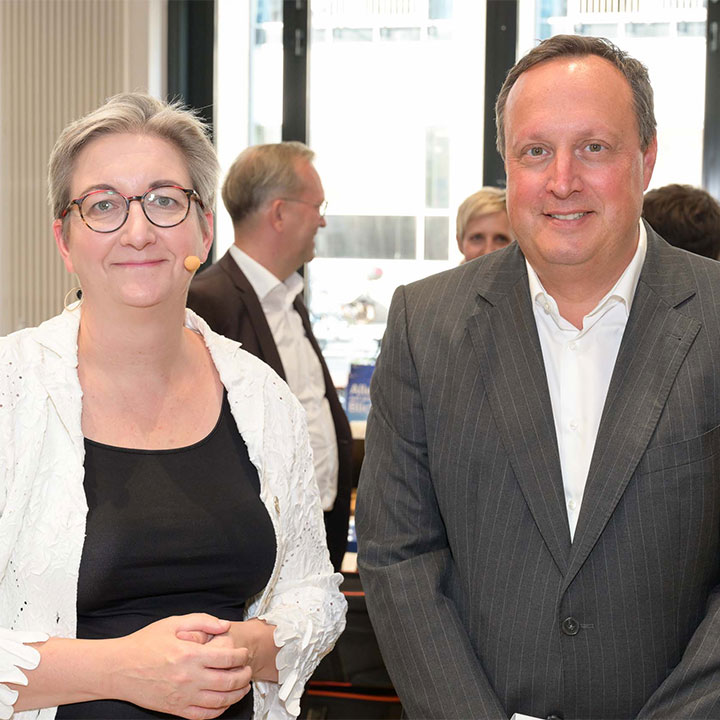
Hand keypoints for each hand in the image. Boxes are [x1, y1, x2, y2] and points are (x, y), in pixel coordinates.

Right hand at [113, 614, 251, 719]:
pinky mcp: (175, 709)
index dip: (241, 656)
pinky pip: (203, 715)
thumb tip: (224, 626)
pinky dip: (218, 711)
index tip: (244, 653)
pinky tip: (224, 703)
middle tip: (248, 670)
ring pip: (219, 701)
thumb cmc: (145, 643)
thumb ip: (202, 621)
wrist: (119, 667)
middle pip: (228, 681)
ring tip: (242, 687)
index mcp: (190, 655)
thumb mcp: (174, 623)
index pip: (227, 659)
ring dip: (236, 695)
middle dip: (244, 676)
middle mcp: (189, 678)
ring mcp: (182, 696)